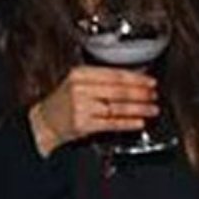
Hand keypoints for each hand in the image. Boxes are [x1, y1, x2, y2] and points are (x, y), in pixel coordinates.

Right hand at [28, 66, 159, 156]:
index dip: (137, 79)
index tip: (151, 82)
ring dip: (139, 109)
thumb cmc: (65, 101)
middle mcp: (80, 89)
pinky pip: (111, 123)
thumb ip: (103, 79)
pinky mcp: (83, 124)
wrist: (44, 121)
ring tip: (152, 109)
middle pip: (119, 91)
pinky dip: (128, 123)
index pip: (115, 75)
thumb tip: (136, 80)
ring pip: (117, 107)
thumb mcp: (79, 82)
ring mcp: (81, 107)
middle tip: (154, 95)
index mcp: (80, 74)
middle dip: (141, 94)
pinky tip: (139, 122)